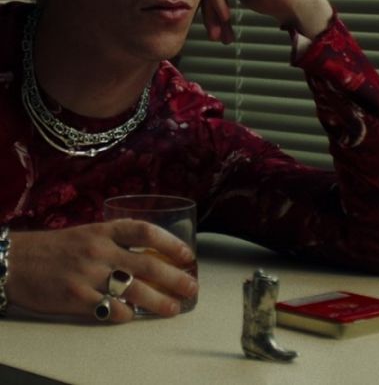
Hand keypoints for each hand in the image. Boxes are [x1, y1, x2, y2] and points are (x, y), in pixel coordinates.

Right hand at [6, 220, 197, 322]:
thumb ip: (118, 241)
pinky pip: (110, 309)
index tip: (187, 255)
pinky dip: (126, 315)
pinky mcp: (76, 297)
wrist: (18, 261)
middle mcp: (100, 250)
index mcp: (104, 230)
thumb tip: (152, 255)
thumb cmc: (59, 247)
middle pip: (147, 264)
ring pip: (134, 290)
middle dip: (174, 277)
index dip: (170, 242)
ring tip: (174, 307)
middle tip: (191, 286)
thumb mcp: (90, 234)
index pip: (145, 231)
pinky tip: (133, 316)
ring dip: (159, 301)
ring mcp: (88, 274)